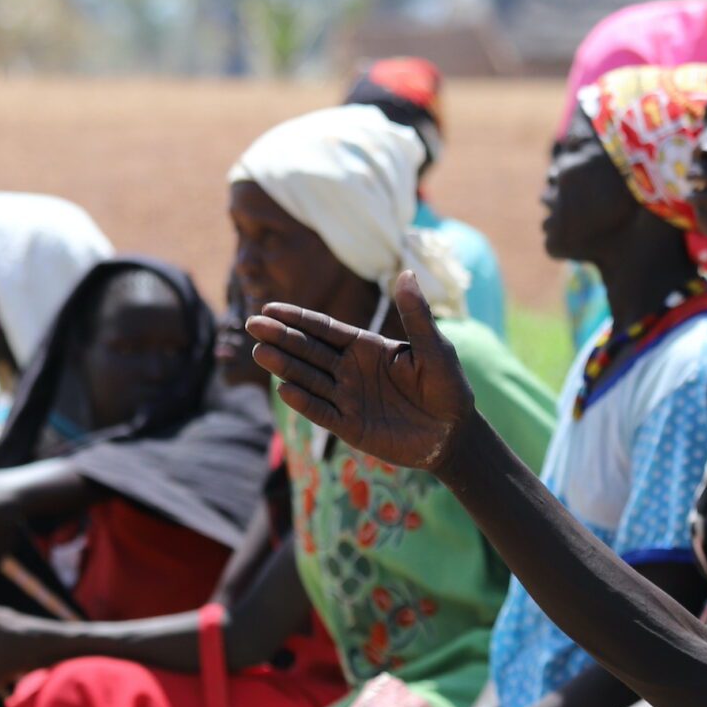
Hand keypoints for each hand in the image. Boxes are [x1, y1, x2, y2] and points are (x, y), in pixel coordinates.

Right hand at [245, 272, 475, 470]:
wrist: (454, 433)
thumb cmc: (447, 387)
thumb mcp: (435, 349)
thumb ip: (416, 316)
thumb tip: (408, 273)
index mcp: (366, 347)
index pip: (325, 329)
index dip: (298, 319)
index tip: (270, 309)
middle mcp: (350, 370)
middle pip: (309, 351)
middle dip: (281, 338)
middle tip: (253, 326)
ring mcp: (348, 398)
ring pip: (310, 379)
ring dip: (286, 367)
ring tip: (259, 353)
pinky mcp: (350, 427)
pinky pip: (323, 413)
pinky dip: (305, 403)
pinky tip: (285, 390)